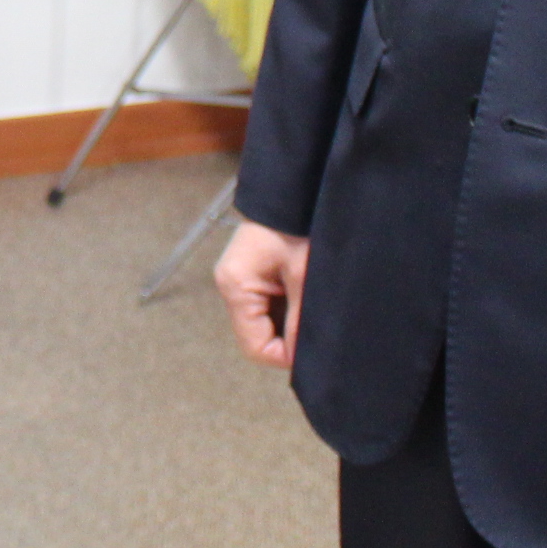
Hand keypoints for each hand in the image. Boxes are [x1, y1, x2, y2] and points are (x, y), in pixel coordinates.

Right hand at [213, 217, 310, 367]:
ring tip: (309, 307)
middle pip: (256, 336)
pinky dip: (286, 308)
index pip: (255, 346)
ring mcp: (238, 279)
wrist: (291, 190)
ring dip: (287, 322)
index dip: (285, 355)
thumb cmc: (295, 225)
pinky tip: (302, 296)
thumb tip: (303, 357)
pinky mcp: (248, 274)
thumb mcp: (303, 276)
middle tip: (315, 327)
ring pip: (263, 323)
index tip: (312, 348)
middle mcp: (230, 285)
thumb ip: (300, 321)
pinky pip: (265, 306)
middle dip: (287, 338)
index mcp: (236, 286)